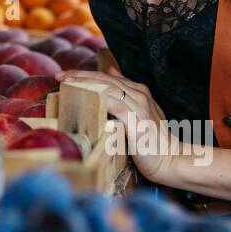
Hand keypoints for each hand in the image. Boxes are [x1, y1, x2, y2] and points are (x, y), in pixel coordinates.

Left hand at [57, 69, 174, 180]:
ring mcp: (139, 107)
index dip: (86, 74)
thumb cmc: (152, 140)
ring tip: (66, 83)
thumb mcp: (139, 113)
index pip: (107, 77)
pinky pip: (115, 105)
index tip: (66, 75)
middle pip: (105, 79)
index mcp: (139, 91)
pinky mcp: (136, 121)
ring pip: (107, 88)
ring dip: (85, 84)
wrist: (170, 160)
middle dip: (80, 75)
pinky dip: (98, 98)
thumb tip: (111, 71)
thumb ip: (125, 94)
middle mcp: (140, 95)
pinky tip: (83, 97)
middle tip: (60, 75)